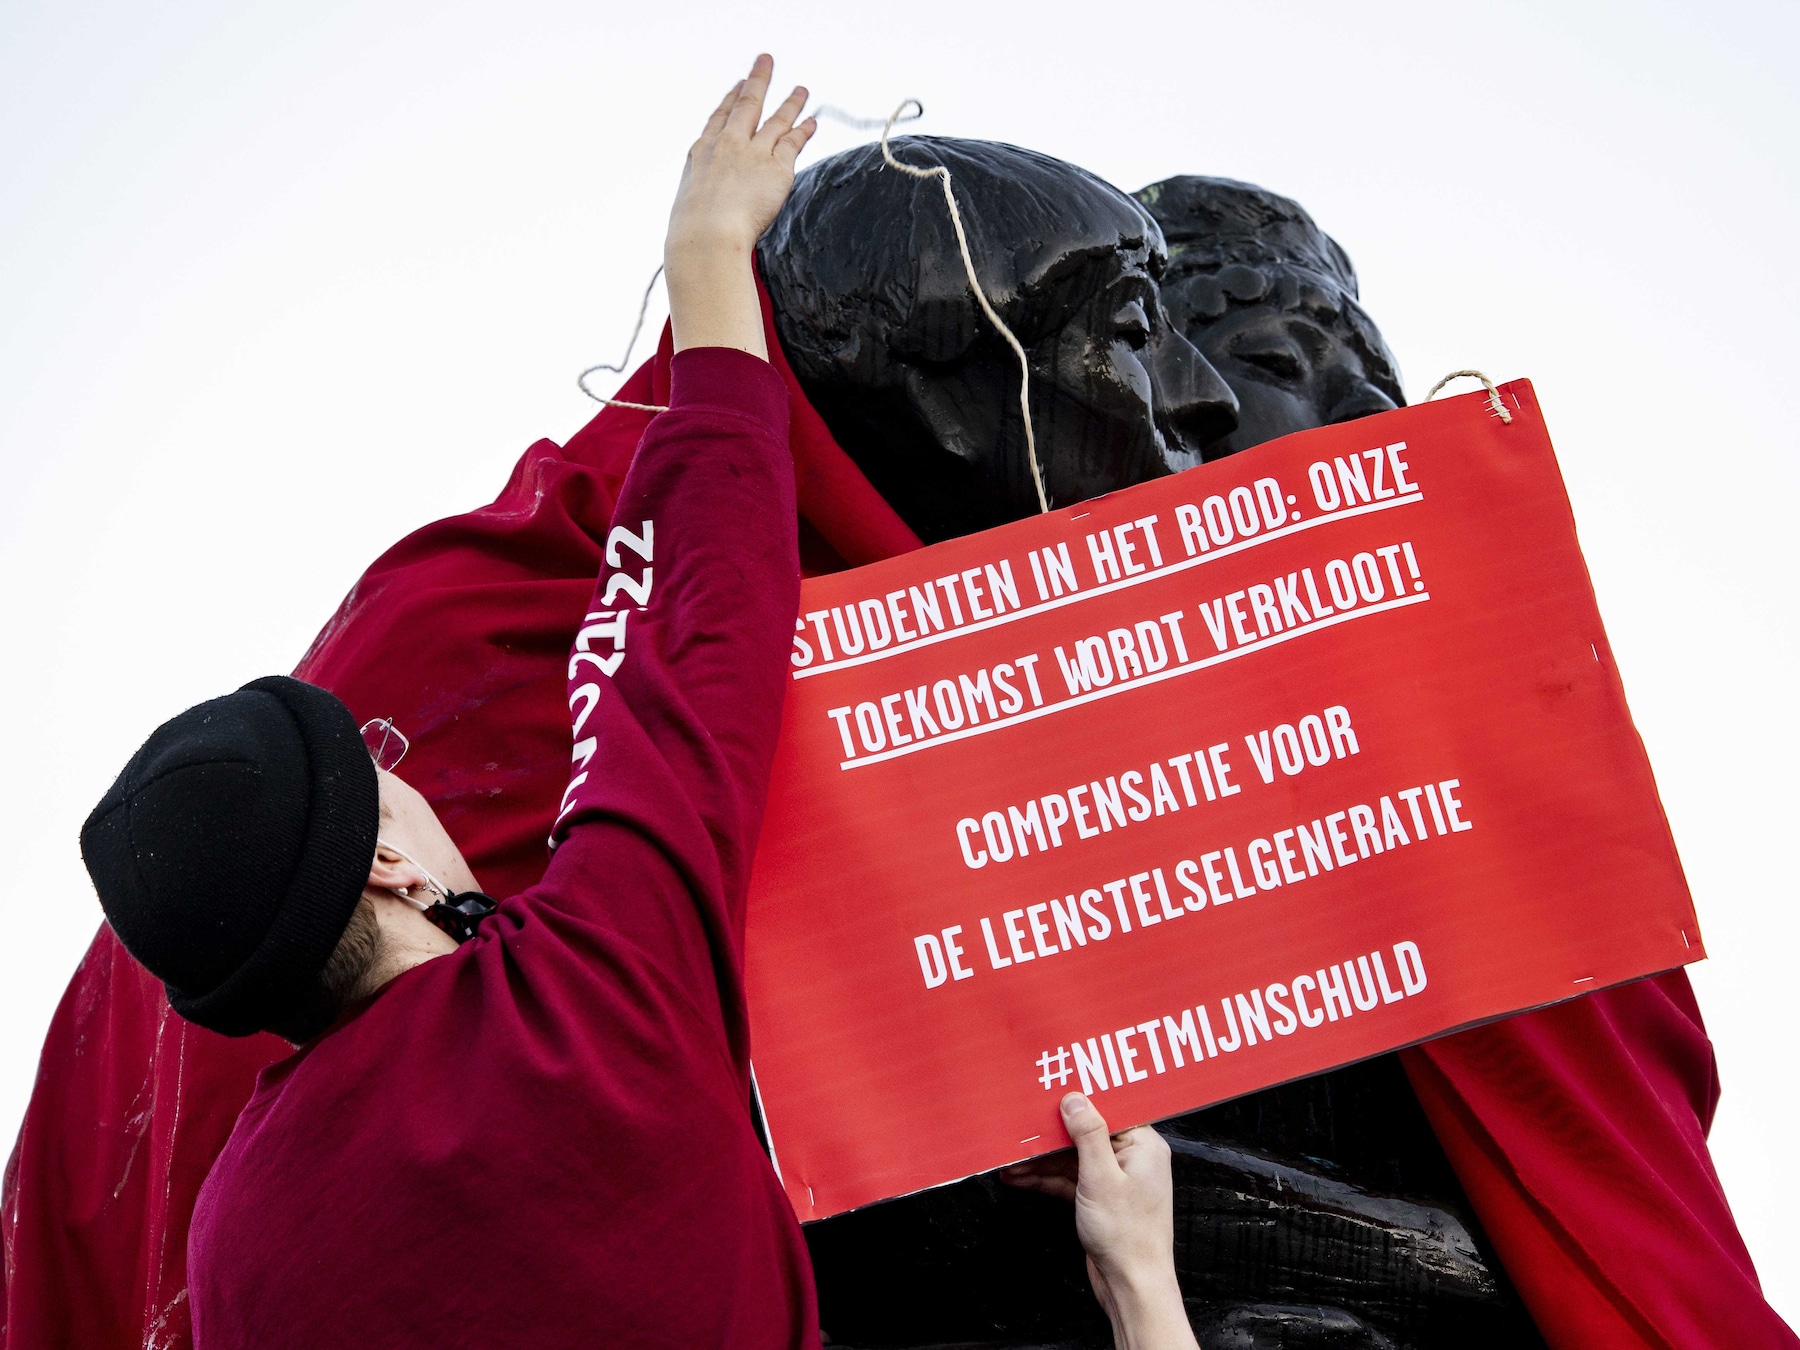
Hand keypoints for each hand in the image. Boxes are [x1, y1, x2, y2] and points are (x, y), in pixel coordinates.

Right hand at [664, 54, 814, 357]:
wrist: (704, 240)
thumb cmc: (690, 246)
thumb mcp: (686, 229)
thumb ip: (697, 231)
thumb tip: (694, 266)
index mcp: (698, 159)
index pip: (714, 124)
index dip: (727, 105)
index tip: (734, 89)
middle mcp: (724, 149)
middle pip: (742, 108)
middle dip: (754, 83)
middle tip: (763, 64)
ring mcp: (749, 154)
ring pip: (772, 119)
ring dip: (788, 101)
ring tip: (801, 88)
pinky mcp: (774, 166)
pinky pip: (792, 141)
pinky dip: (802, 129)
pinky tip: (812, 119)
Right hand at [1003, 1094, 1196, 1349]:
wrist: (1131, 1287)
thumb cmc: (1126, 1235)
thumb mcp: (1101, 1177)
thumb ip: (1088, 1134)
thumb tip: (1075, 1098)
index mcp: (1143, 1146)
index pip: (1109, 1110)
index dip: (1079, 1101)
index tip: (1049, 1092)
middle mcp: (1132, 1159)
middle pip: (1085, 1134)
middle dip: (1051, 1135)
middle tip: (1020, 1127)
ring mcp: (1115, 1181)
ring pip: (1072, 1159)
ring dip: (1041, 1160)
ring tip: (1009, 1159)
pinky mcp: (1100, 1200)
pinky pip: (1070, 1180)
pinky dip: (1046, 1179)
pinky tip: (1020, 1178)